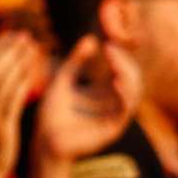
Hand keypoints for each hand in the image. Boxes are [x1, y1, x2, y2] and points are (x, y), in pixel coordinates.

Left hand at [34, 36, 141, 164]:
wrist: (43, 139)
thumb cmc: (52, 112)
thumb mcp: (63, 80)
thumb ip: (76, 61)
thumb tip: (92, 39)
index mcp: (105, 94)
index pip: (123, 71)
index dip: (119, 57)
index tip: (107, 43)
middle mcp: (114, 104)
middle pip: (133, 80)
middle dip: (125, 63)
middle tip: (110, 49)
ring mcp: (115, 117)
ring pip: (134, 94)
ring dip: (127, 75)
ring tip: (114, 60)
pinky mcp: (112, 129)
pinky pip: (125, 111)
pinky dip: (125, 95)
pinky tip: (116, 82)